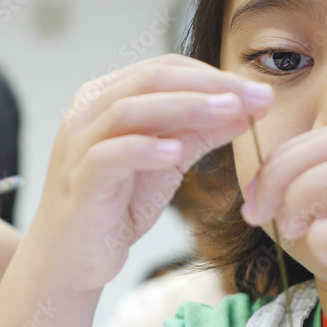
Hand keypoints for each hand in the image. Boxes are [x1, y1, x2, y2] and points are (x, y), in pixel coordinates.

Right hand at [29, 54, 273, 295]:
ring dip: (185, 108)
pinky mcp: (79, 182)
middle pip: (149, 80)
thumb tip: (245, 110)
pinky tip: (177, 152)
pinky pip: (109, 156)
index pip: (162, 68)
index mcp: (106, 98)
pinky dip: (144, 150)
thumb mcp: (166, 162)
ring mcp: (78, 146)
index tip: (254, 91)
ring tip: (228, 113)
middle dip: (207, 85)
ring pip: (130, 111)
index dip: (211, 75)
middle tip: (253, 97)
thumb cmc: (115, 206)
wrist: (72, 258)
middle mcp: (87, 113)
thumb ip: (199, 133)